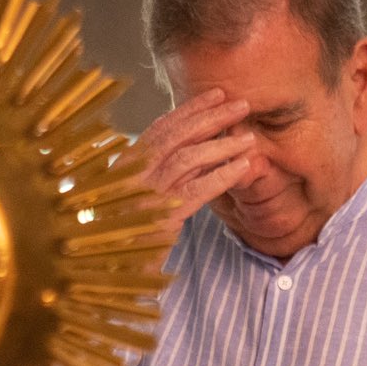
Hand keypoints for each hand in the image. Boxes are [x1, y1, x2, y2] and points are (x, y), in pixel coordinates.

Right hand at [129, 90, 254, 230]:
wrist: (117, 270)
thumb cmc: (136, 234)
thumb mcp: (150, 194)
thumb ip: (172, 170)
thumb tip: (205, 144)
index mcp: (126, 165)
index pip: (161, 128)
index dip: (189, 109)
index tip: (216, 95)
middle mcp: (133, 175)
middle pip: (176, 136)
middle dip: (211, 117)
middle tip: (242, 105)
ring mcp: (145, 195)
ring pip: (187, 158)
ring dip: (221, 144)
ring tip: (249, 138)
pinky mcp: (161, 217)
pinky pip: (197, 189)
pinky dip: (222, 175)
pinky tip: (243, 167)